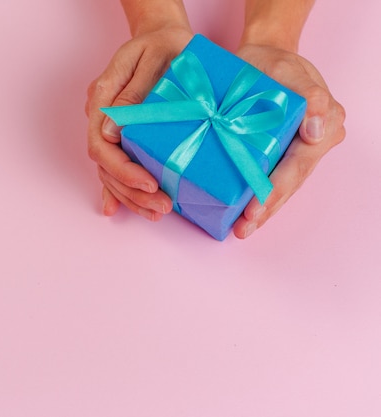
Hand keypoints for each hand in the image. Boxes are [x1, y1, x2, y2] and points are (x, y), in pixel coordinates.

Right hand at [85, 27, 192, 220]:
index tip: (149, 183)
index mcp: (103, 97)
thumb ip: (132, 93)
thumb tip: (112, 131)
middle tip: (161, 206)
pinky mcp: (121, 134)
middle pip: (105, 165)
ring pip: (109, 171)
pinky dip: (118, 189)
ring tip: (156, 212)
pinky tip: (117, 209)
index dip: (122, 169)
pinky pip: (114, 166)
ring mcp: (109, 127)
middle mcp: (101, 116)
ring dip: (130, 196)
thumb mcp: (153, 60)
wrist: (164, 38)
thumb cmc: (164, 44)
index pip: (101, 144)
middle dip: (131, 191)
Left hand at [232, 44, 345, 237]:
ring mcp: (296, 151)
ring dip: (262, 211)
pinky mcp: (277, 152)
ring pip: (281, 187)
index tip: (255, 210)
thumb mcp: (291, 72)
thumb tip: (319, 131)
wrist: (262, 58)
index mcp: (324, 127)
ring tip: (241, 230)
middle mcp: (313, 144)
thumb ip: (310, 97)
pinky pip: (269, 177)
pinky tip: (239, 213)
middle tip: (244, 229)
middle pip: (290, 184)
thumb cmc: (277, 63)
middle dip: (266, 209)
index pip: (297, 167)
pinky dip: (256, 196)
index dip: (275, 191)